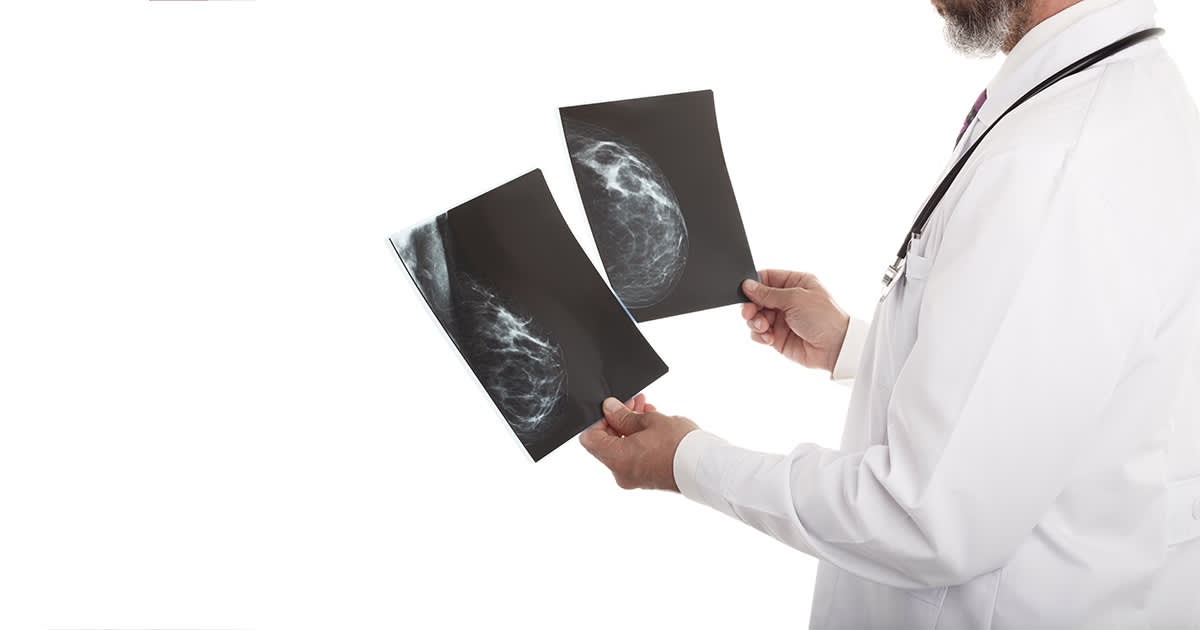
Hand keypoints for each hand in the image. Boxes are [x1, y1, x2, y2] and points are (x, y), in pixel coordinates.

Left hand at [579, 396, 698, 491]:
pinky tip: (653, 423)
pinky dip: (639, 440)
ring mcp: (633, 478)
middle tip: (634, 402)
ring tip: (647, 409)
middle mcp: (621, 473)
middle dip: (618, 419)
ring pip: (622, 448)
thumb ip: (624, 415)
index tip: (612, 407)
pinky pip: (634, 456)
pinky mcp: (647, 478)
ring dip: (630, 427)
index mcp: (616, 459)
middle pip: (606, 443)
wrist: (706, 468)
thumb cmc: (680, 446)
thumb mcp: (649, 421)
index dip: (598, 419)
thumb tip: (609, 408)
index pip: (589, 438)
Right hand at [741, 270, 850, 372]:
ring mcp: (782, 318)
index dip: (754, 284)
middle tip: (749, 313)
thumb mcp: (795, 298)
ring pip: (756, 316)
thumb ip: (768, 293)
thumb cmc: (824, 318)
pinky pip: (759, 333)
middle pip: (757, 298)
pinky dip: (760, 335)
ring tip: (764, 327)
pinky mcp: (778, 336)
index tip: (745, 291)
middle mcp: (787, 299)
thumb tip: (747, 285)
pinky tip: (769, 338)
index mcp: (795, 283)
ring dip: (755, 322)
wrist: (836, 348)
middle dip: (751, 306)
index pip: (767, 278)